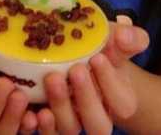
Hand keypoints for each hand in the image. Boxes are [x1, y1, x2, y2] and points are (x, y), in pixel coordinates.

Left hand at [23, 15, 149, 134]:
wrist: (81, 59)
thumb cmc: (102, 50)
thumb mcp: (115, 41)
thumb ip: (127, 37)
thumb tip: (124, 35)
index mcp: (120, 100)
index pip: (122, 103)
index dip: (110, 82)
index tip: (97, 57)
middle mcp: (97, 116)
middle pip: (98, 125)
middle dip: (87, 98)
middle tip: (76, 69)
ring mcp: (73, 121)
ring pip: (70, 129)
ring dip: (61, 107)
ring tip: (52, 79)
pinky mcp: (51, 123)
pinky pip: (47, 133)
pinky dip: (40, 124)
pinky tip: (33, 109)